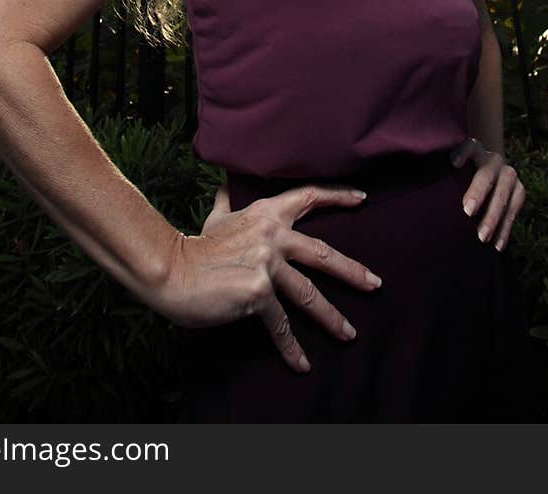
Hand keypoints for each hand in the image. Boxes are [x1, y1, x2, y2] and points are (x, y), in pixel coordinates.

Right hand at [156, 183, 381, 372]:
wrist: (172, 271)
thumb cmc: (195, 246)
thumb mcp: (216, 217)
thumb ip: (228, 202)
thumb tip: (226, 183)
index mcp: (266, 214)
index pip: (308, 197)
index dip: (337, 197)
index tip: (362, 199)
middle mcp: (272, 235)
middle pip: (322, 253)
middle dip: (352, 271)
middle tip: (375, 284)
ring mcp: (267, 263)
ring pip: (309, 294)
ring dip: (332, 318)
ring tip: (349, 334)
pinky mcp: (257, 292)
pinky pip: (280, 324)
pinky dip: (291, 348)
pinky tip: (302, 364)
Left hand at [450, 137, 524, 251]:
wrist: (489, 175)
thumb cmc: (459, 176)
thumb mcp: (452, 170)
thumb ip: (441, 174)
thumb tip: (412, 187)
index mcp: (475, 150)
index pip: (470, 146)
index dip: (463, 152)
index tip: (453, 164)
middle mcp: (493, 160)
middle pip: (487, 174)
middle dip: (478, 193)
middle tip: (467, 212)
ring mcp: (509, 175)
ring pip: (503, 194)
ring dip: (493, 217)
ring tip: (482, 237)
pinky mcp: (519, 191)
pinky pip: (514, 211)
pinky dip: (505, 229)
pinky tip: (497, 246)